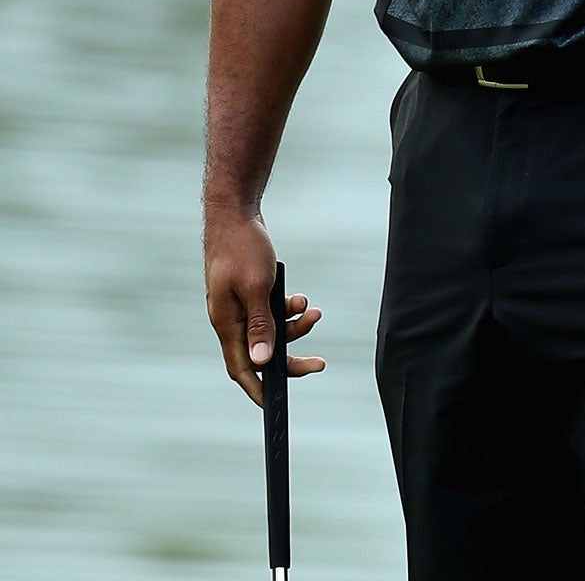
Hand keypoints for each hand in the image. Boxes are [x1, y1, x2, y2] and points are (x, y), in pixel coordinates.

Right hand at [203, 209, 324, 405]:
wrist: (235, 216)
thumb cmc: (243, 249)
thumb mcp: (256, 288)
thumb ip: (261, 325)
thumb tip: (263, 362)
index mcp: (227, 324)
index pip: (241, 368)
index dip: (257, 388)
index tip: (275, 405)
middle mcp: (231, 320)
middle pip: (262, 353)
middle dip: (291, 359)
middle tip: (320, 363)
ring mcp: (239, 307)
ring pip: (271, 332)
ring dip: (296, 326)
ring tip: (313, 311)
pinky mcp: (250, 293)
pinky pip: (272, 313)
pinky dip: (289, 309)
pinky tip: (300, 299)